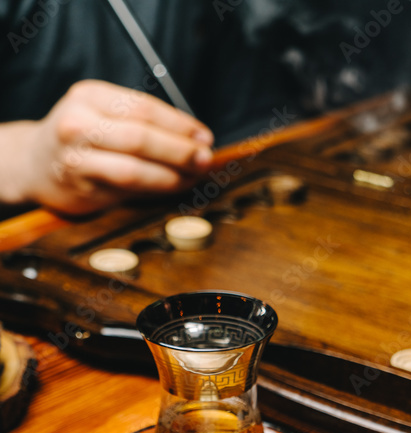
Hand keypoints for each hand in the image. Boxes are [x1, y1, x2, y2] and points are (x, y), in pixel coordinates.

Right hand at [4, 80, 213, 214]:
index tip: (203, 135)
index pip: (144, 107)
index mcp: (89, 96)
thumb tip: (194, 140)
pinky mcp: (81, 185)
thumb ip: (140, 123)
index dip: (180, 124)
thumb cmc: (79, 140)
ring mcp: (77, 155)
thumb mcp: (102, 115)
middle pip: (141, 135)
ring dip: (173, 173)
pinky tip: (174, 186)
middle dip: (180, 149)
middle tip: (205, 158)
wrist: (33, 163)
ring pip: (135, 166)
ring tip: (194, 175)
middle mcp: (79, 122)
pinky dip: (157, 187)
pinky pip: (128, 187)